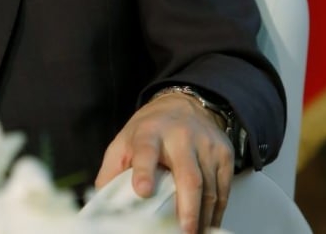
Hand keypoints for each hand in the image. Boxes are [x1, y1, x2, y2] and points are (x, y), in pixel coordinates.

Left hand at [95, 92, 234, 233]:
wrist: (183, 104)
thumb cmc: (150, 129)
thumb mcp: (124, 141)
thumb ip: (112, 170)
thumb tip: (101, 201)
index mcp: (149, 132)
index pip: (145, 150)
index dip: (143, 170)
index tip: (142, 190)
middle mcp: (180, 136)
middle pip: (188, 176)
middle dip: (187, 208)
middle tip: (184, 232)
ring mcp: (206, 145)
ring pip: (209, 188)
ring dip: (203, 217)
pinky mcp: (224, 154)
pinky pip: (223, 190)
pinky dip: (216, 212)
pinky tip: (207, 224)